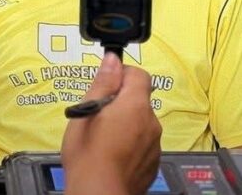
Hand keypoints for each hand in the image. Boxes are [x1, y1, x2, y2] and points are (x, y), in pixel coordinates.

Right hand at [61, 54, 160, 194]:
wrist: (99, 193)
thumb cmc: (88, 154)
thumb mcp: (86, 112)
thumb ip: (103, 83)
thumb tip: (112, 60)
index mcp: (135, 105)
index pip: (139, 74)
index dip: (121, 76)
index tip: (105, 87)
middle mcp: (151, 123)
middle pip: (139, 100)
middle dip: (120, 102)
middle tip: (98, 115)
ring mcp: (154, 144)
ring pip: (141, 123)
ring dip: (126, 124)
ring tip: (102, 137)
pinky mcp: (153, 163)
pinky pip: (143, 143)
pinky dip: (130, 143)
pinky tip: (112, 153)